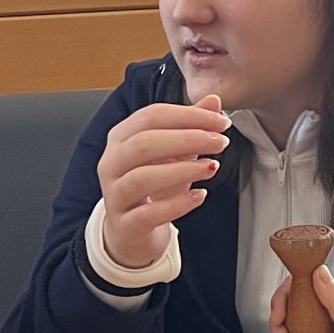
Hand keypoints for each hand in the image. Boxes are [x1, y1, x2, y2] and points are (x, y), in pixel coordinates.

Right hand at [95, 96, 229, 269]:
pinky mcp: (125, 224)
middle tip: (220, 142)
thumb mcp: (173, 153)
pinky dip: (177, 204)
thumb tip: (213, 100)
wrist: (133, 232)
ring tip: (213, 167)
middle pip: (144, 142)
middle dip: (188, 139)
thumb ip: (190, 126)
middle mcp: (112, 163)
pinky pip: (148, 213)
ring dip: (182, 169)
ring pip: (143, 177)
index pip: (151, 116)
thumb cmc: (153, 188)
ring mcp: (115, 194)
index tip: (221, 121)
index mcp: (121, 137)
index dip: (188, 116)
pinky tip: (200, 196)